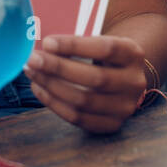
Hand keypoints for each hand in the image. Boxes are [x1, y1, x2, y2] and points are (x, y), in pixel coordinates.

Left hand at [22, 34, 147, 133]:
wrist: (123, 79)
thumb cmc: (102, 57)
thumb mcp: (98, 43)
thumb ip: (75, 45)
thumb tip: (44, 49)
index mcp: (133, 54)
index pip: (105, 49)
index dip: (74, 46)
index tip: (47, 42)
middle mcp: (134, 82)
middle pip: (95, 78)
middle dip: (58, 68)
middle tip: (32, 60)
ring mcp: (125, 107)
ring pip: (84, 101)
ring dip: (52, 86)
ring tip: (32, 73)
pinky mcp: (112, 125)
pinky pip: (78, 118)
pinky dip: (54, 103)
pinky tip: (39, 88)